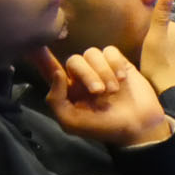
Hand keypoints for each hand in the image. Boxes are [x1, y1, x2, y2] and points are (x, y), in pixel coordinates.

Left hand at [33, 45, 172, 147]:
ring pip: (93, 54)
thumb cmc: (104, 128)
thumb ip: (56, 100)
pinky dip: (115, 64)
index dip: (42, 56)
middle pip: (74, 60)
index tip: (36, 46)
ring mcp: (102, 68)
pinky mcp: (120, 63)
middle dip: (87, 75)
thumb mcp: (72, 122)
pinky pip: (111, 51)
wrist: (138, 126)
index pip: (50, 68)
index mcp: (67, 90)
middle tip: (100, 92)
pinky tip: (123, 79)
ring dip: (103, 72)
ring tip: (114, 90)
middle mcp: (82, 76)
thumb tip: (57, 73)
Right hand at [137, 0, 174, 93]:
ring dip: (170, 54)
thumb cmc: (158, 65)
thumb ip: (160, 15)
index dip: (154, 35)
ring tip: (158, 65)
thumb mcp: (154, 37)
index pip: (165, 25)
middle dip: (164, 43)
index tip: (147, 45)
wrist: (174, 90)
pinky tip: (168, 71)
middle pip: (173, 37)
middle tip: (151, 56)